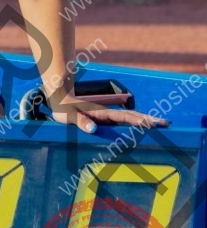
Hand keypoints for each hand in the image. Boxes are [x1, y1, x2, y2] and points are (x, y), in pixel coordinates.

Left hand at [49, 97, 169, 134]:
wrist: (60, 98)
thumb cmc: (64, 109)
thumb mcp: (70, 116)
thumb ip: (81, 121)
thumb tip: (93, 128)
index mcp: (102, 113)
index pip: (124, 117)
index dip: (138, 121)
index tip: (152, 123)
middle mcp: (108, 113)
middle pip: (133, 115)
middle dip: (150, 119)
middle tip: (167, 123)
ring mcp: (108, 115)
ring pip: (130, 116)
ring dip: (146, 119)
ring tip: (161, 123)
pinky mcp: (105, 118)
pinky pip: (124, 120)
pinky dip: (136, 121)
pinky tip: (143, 125)